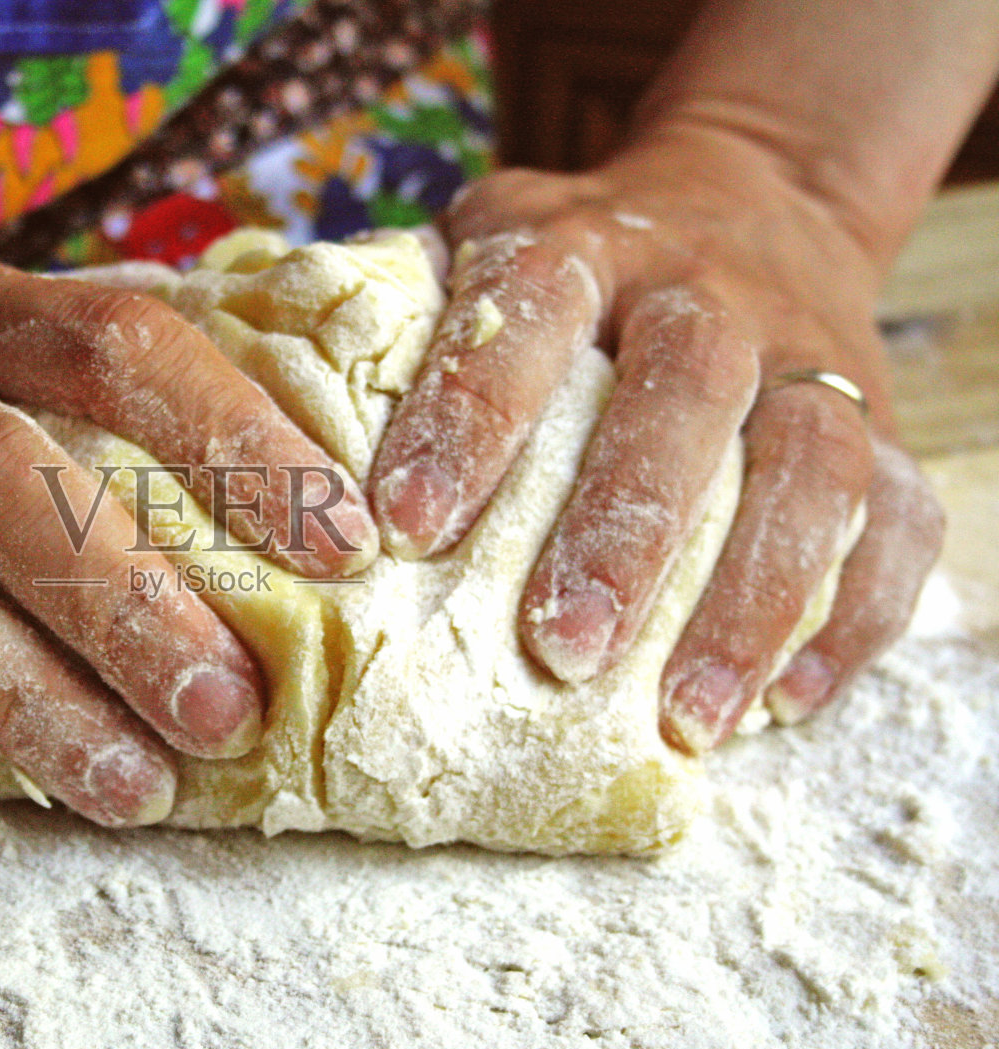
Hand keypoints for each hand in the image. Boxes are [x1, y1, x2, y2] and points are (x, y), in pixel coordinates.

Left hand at [369, 124, 943, 751]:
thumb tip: (288, 420)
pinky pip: (896, 517)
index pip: (528, 317)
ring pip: (807, 469)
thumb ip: (407, 309)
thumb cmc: (574, 261)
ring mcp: (806, 357)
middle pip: (681, 397)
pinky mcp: (879, 422)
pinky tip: (795, 699)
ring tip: (688, 716)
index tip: (406, 529)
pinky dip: (856, 611)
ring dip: (754, 598)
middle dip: (622, 529)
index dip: (468, 419)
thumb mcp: (485, 240)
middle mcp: (705, 295)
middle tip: (561, 649)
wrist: (748, 195)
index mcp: (583, 248)